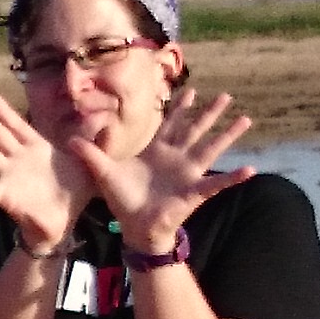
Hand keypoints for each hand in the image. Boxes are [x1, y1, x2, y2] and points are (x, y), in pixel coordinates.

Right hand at [0, 93, 90, 252]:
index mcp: (37, 150)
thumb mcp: (86, 166)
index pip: (19, 126)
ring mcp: (10, 177)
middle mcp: (19, 160)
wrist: (63, 221)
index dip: (6, 112)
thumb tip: (106, 124)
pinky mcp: (6, 196)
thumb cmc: (73, 192)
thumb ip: (91, 145)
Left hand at [73, 87, 254, 255]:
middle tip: (227, 95)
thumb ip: (91, 154)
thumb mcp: (103, 173)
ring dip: (228, 135)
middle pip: (196, 129)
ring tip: (246, 119)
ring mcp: (187, 174)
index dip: (180, 108)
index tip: (192, 90)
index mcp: (157, 151)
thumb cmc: (123, 200)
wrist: (133, 228)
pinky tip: (250, 170)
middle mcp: (176, 158)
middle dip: (210, 113)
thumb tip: (69, 139)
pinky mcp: (193, 192)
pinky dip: (233, 178)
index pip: (171, 124)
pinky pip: (216, 184)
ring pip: (211, 148)